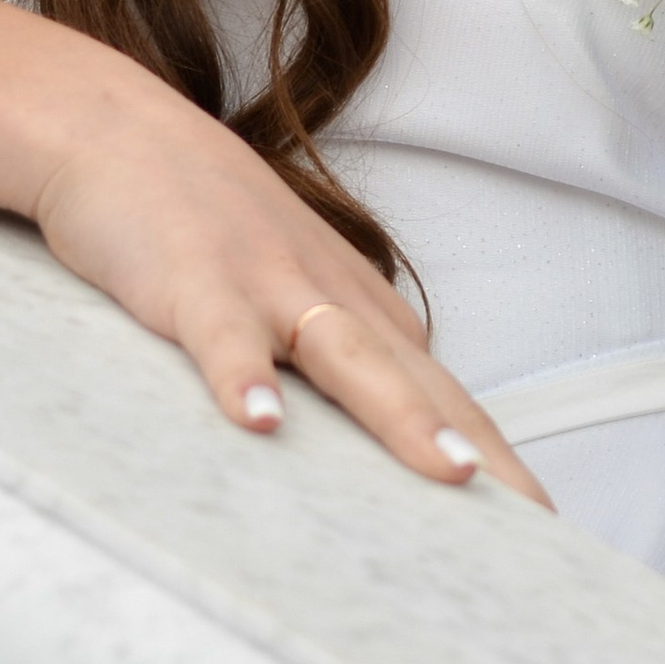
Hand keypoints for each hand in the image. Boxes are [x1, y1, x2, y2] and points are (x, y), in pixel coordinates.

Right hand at [31, 88, 548, 508]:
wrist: (119, 132)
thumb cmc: (208, 223)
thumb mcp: (290, 291)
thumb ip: (338, 360)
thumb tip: (383, 444)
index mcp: (361, 311)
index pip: (447, 399)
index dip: (498, 464)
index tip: (545, 531)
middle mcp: (333, 299)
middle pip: (422, 387)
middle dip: (482, 457)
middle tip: (535, 528)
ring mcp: (268, 285)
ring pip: (347, 358)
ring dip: (401, 416)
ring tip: (449, 477)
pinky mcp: (195, 280)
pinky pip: (224, 335)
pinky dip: (244, 377)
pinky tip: (260, 425)